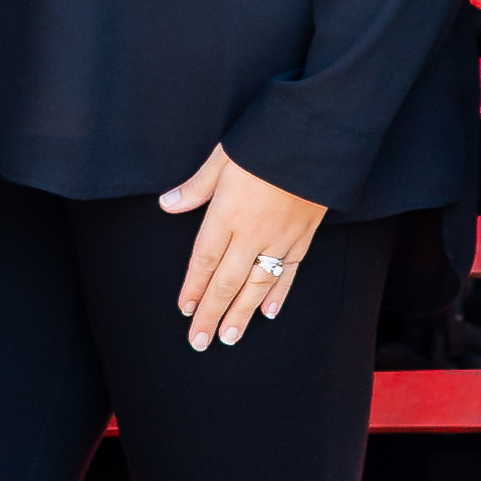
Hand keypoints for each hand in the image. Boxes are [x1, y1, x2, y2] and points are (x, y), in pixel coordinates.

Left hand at [158, 144, 325, 349]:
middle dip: (211, 314)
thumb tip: (167, 204)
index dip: (193, 288)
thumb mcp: (221, 158)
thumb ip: (196, 187)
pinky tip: (269, 312)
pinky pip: (288, 273)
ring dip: (241, 314)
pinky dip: (278, 294)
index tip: (185, 310)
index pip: (204, 260)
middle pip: (226, 283)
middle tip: (200, 341)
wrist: (313, 139)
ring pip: (257, 286)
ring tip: (229, 337)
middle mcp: (251, 234)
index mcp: (226, 214)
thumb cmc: (263, 143)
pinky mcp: (303, 237)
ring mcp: (279, 239)